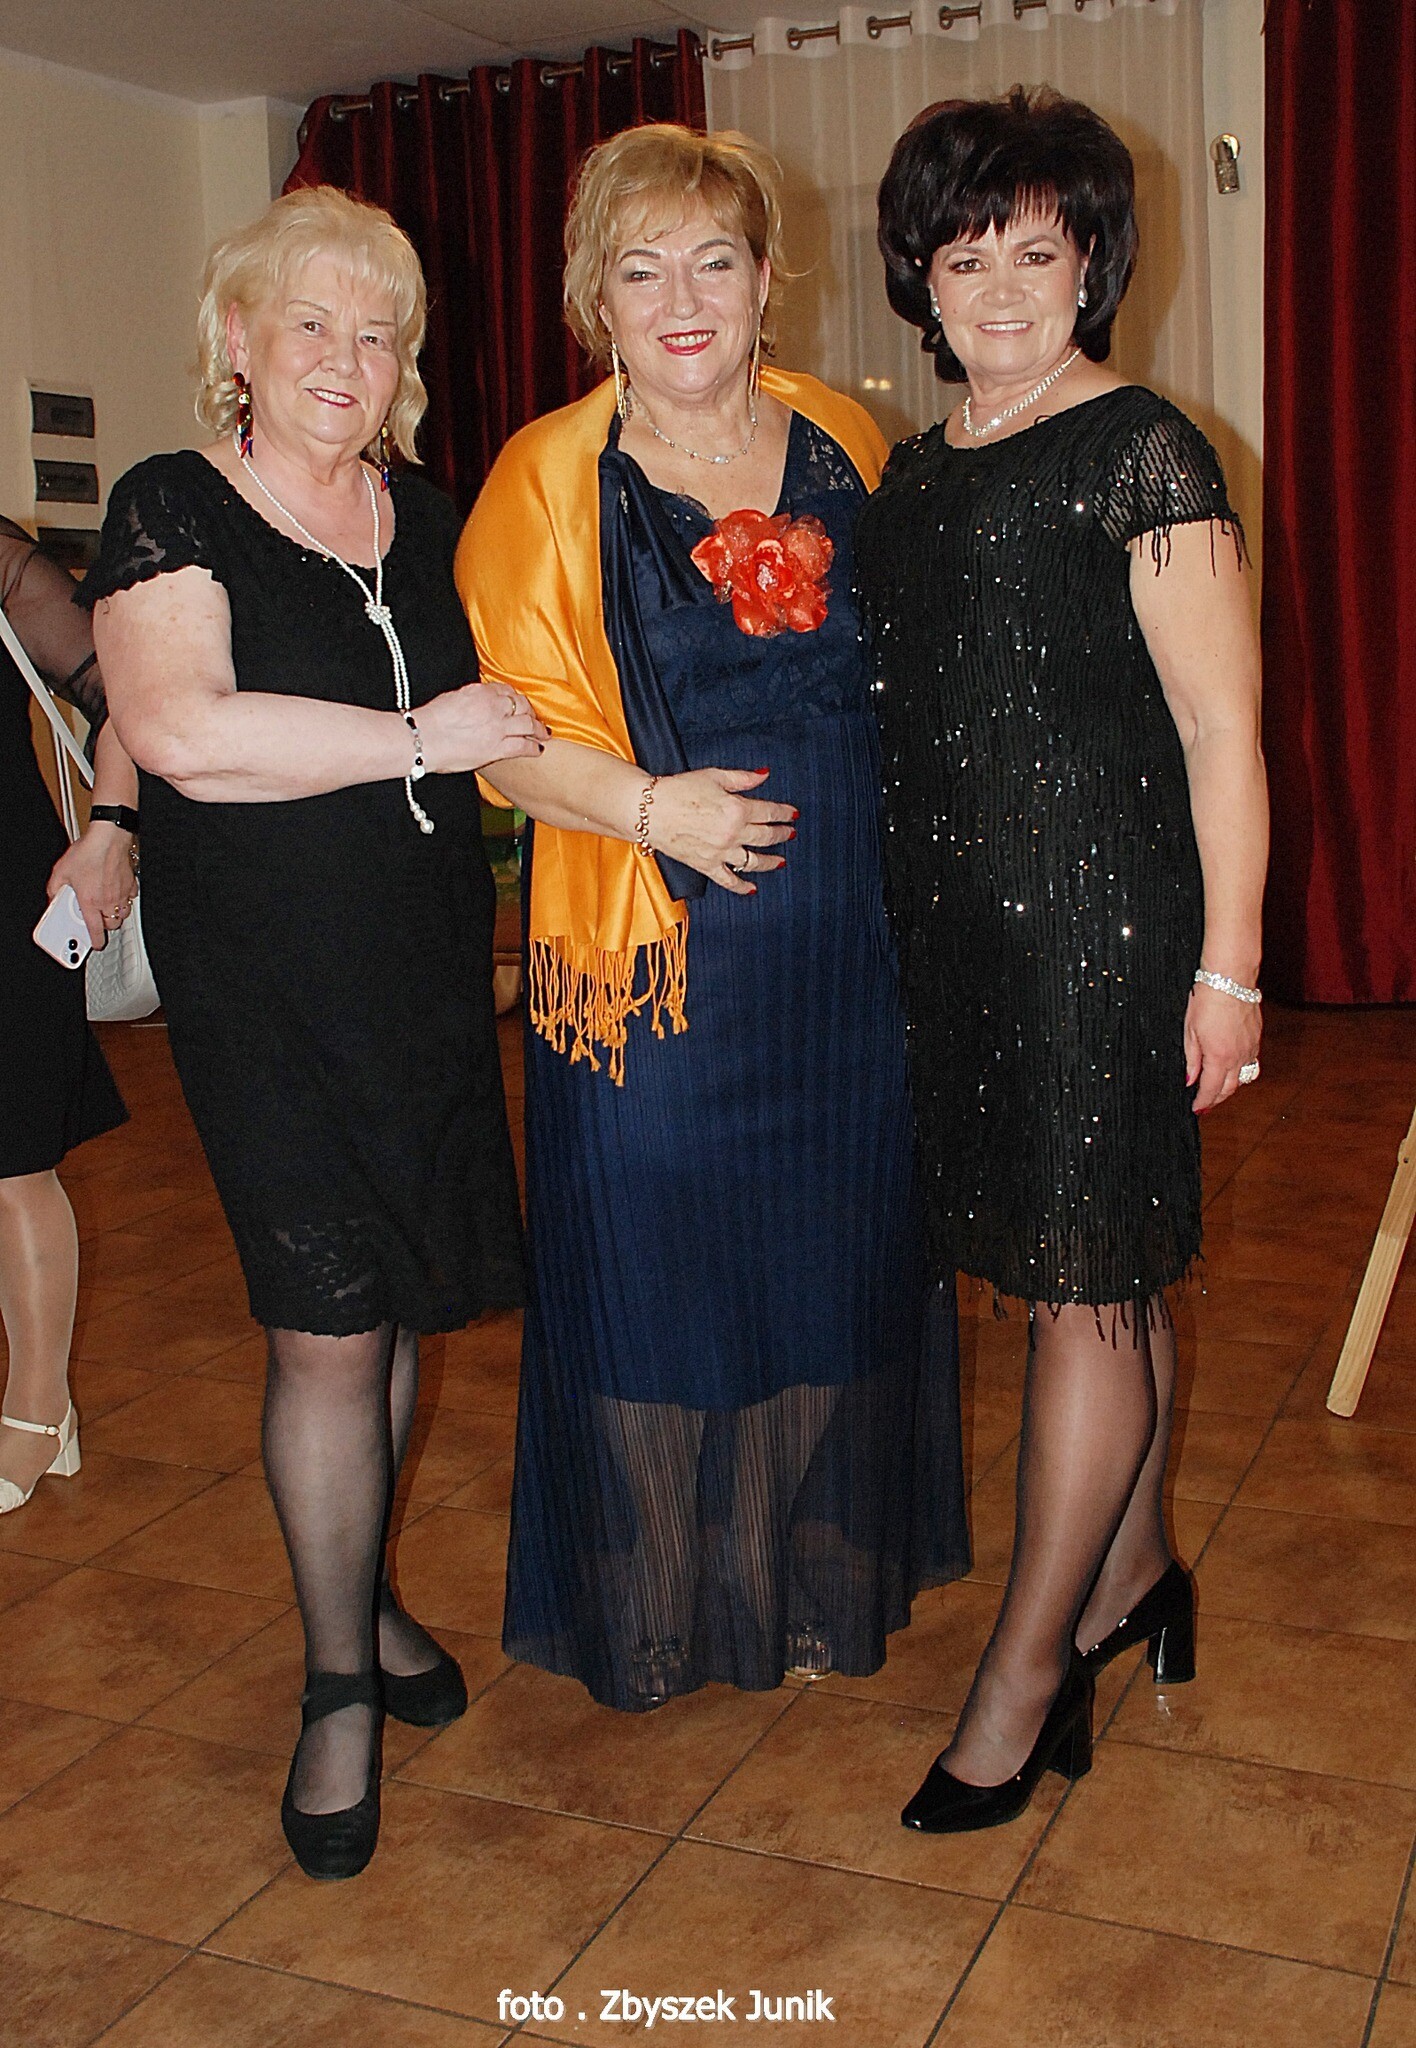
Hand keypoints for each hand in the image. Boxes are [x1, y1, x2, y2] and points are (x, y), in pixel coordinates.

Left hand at [48, 822, 136, 949]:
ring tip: (108, 908)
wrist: (108, 839)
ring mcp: (121, 894)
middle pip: (113, 925)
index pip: (95, 931)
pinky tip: (117, 891)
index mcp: (90, 902)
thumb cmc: (88, 852)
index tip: (95, 943)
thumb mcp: (61, 871)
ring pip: (124, 914)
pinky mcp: (130, 884)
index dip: (95, 941)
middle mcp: (108, 901)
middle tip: (99, 920)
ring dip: (116, 914)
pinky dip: (125, 899)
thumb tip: (53, 896)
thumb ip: (54, 888)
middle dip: (106, 926)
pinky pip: (130, 898)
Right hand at [417, 683, 549, 774]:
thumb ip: (468, 699)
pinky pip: (523, 745)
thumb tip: (474, 705)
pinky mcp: (496, 748)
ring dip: (538, 728)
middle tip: (534, 717)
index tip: (516, 703)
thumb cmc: (429, 721)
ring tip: (543, 733)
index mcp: (479, 691)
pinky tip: (539, 748)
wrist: (423, 739)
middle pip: (521, 705)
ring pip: (527, 724)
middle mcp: (492, 706)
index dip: (514, 698)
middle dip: (530, 711)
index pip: (504, 690)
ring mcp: (497, 727)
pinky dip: (534, 746)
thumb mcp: (451, 699)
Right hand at [647, 768, 796, 895]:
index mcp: (737, 809)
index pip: (770, 812)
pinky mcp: (707, 865)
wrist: (649, 810)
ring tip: (780, 861)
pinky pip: (730, 880)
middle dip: (782, 834)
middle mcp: (733, 833)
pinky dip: (743, 886)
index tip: (792, 814)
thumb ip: (742, 778)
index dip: (784, 813)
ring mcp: (721, 852)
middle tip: (790, 833)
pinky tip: (752, 888)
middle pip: (767, 837)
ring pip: (754, 861)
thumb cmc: (677, 790)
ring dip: (771, 861)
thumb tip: (764, 775)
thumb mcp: (713, 776)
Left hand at [1184, 981, 1261, 1113]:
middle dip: (1216, 1099)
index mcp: (1219, 1057)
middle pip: (1229, 1089)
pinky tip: (1230, 1067)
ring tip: (1217, 1089)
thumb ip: (1192, 1059)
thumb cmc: (1207, 1000)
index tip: (1196, 1109)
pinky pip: (1250, 1062)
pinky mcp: (1256, 1038)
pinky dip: (1240, 1070)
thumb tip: (1190, 1080)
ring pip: (1243, 1077)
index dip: (1203, 1102)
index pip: (1211, 1090)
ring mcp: (1250, 1047)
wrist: (1230, 979)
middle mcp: (1238, 1056)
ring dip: (1230, 1086)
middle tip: (1205, 1104)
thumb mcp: (1190, 1031)